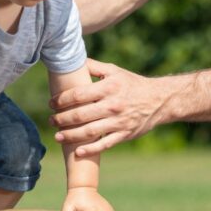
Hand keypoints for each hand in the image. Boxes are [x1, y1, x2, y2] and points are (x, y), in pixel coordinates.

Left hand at [50, 59, 168, 156]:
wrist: (159, 100)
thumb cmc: (132, 84)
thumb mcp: (114, 71)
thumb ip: (93, 67)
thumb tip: (72, 59)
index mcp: (109, 88)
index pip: (78, 95)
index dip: (61, 100)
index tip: (51, 103)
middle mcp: (113, 105)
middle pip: (80, 115)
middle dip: (61, 119)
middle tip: (51, 120)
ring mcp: (119, 122)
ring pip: (89, 132)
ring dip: (70, 135)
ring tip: (57, 136)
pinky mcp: (125, 134)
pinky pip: (105, 144)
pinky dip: (90, 149)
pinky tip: (77, 151)